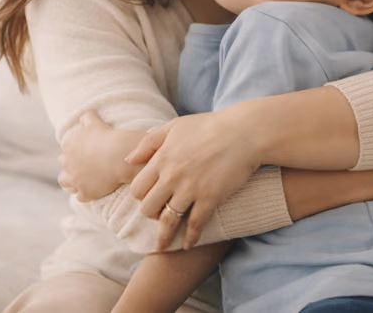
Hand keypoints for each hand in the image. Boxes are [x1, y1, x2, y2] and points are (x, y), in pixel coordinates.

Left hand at [58, 111, 144, 202]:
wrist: (118, 156)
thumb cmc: (107, 137)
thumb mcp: (94, 122)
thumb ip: (86, 118)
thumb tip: (85, 115)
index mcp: (68, 145)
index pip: (66, 148)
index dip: (74, 150)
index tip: (83, 151)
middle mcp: (67, 163)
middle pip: (64, 164)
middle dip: (71, 164)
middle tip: (84, 164)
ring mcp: (74, 180)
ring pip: (65, 182)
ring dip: (71, 181)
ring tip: (81, 180)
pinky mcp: (84, 193)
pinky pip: (80, 196)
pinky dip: (84, 193)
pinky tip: (91, 190)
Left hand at [126, 110, 261, 250]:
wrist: (243, 133)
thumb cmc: (210, 126)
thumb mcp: (174, 126)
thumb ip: (149, 142)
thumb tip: (129, 159)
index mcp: (161, 159)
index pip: (137, 188)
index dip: (140, 197)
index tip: (148, 200)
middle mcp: (172, 176)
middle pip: (148, 208)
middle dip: (150, 215)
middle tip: (158, 217)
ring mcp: (190, 189)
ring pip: (168, 221)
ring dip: (164, 236)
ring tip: (162, 247)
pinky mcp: (210, 198)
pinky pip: (195, 224)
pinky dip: (190, 238)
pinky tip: (188, 245)